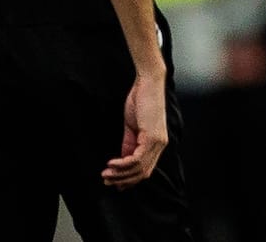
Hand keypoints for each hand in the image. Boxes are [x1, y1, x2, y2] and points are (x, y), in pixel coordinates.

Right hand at [102, 73, 167, 188]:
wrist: (148, 82)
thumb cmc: (140, 99)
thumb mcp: (132, 124)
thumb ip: (129, 141)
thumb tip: (122, 157)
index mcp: (156, 143)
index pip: (144, 168)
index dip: (130, 178)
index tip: (115, 183)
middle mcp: (160, 146)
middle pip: (143, 173)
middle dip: (124, 180)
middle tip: (107, 182)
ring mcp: (157, 143)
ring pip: (140, 168)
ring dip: (121, 174)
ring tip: (106, 175)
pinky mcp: (152, 137)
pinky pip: (138, 158)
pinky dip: (123, 164)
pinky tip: (111, 164)